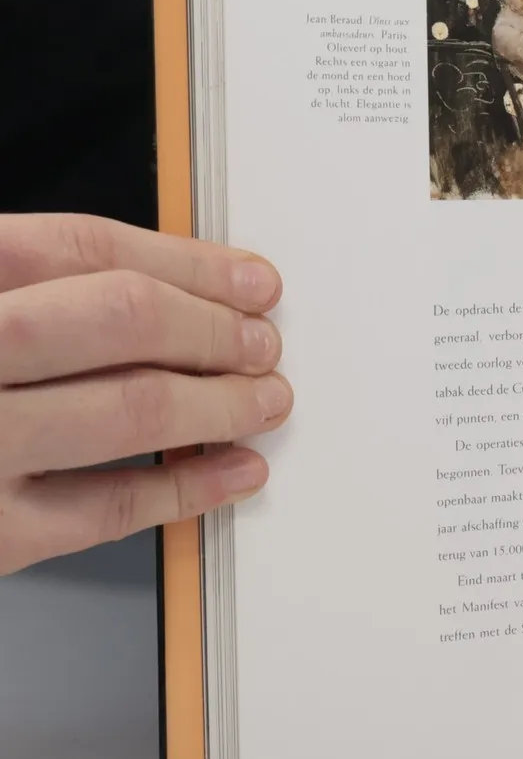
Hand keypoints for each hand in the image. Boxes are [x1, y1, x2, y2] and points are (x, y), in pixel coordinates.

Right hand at [0, 215, 291, 574]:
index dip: (186, 262)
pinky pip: (106, 509)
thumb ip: (20, 288)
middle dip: (213, 329)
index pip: (80, 249)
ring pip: (130, 408)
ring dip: (220, 402)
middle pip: (120, 318)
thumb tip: (164, 283)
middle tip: (262, 342)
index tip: (248, 279)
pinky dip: (188, 488)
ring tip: (262, 399)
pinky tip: (231, 471)